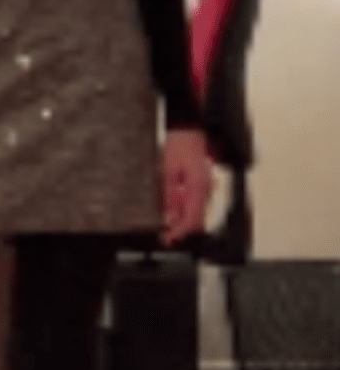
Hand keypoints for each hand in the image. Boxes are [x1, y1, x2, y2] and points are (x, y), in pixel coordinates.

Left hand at [161, 127, 213, 245]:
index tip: (168, 239)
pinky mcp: (201, 187)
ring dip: (180, 218)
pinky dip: (182, 208)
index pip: (192, 220)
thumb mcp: (167, 172)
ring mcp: (205, 189)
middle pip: (196, 221)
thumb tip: (168, 219)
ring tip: (165, 216)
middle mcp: (205, 191)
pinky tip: (172, 203)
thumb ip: (169, 198)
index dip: (179, 233)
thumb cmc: (179, 147)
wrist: (188, 131)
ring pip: (194, 214)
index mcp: (198, 188)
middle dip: (180, 228)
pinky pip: (193, 204)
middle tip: (164, 233)